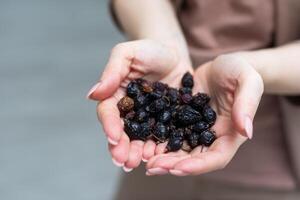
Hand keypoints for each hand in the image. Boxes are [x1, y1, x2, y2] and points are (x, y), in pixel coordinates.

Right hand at [87, 39, 191, 171]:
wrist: (175, 55)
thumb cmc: (150, 50)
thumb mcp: (129, 53)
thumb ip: (112, 71)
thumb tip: (93, 94)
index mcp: (116, 96)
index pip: (108, 113)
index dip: (109, 126)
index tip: (114, 138)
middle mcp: (130, 112)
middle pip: (122, 132)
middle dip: (121, 148)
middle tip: (124, 161)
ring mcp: (147, 119)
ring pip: (139, 139)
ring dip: (136, 153)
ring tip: (138, 164)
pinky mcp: (165, 123)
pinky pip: (160, 138)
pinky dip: (158, 149)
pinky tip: (158, 158)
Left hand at [146, 54, 263, 175]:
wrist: (222, 64)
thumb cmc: (239, 70)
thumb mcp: (247, 81)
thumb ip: (247, 104)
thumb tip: (246, 131)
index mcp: (229, 134)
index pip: (216, 157)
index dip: (198, 166)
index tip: (178, 168)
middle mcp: (211, 137)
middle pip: (193, 158)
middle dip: (173, 165)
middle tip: (152, 167)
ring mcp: (195, 129)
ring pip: (179, 149)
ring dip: (162, 157)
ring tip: (144, 159)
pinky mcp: (182, 120)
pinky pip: (169, 133)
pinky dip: (157, 140)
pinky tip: (142, 142)